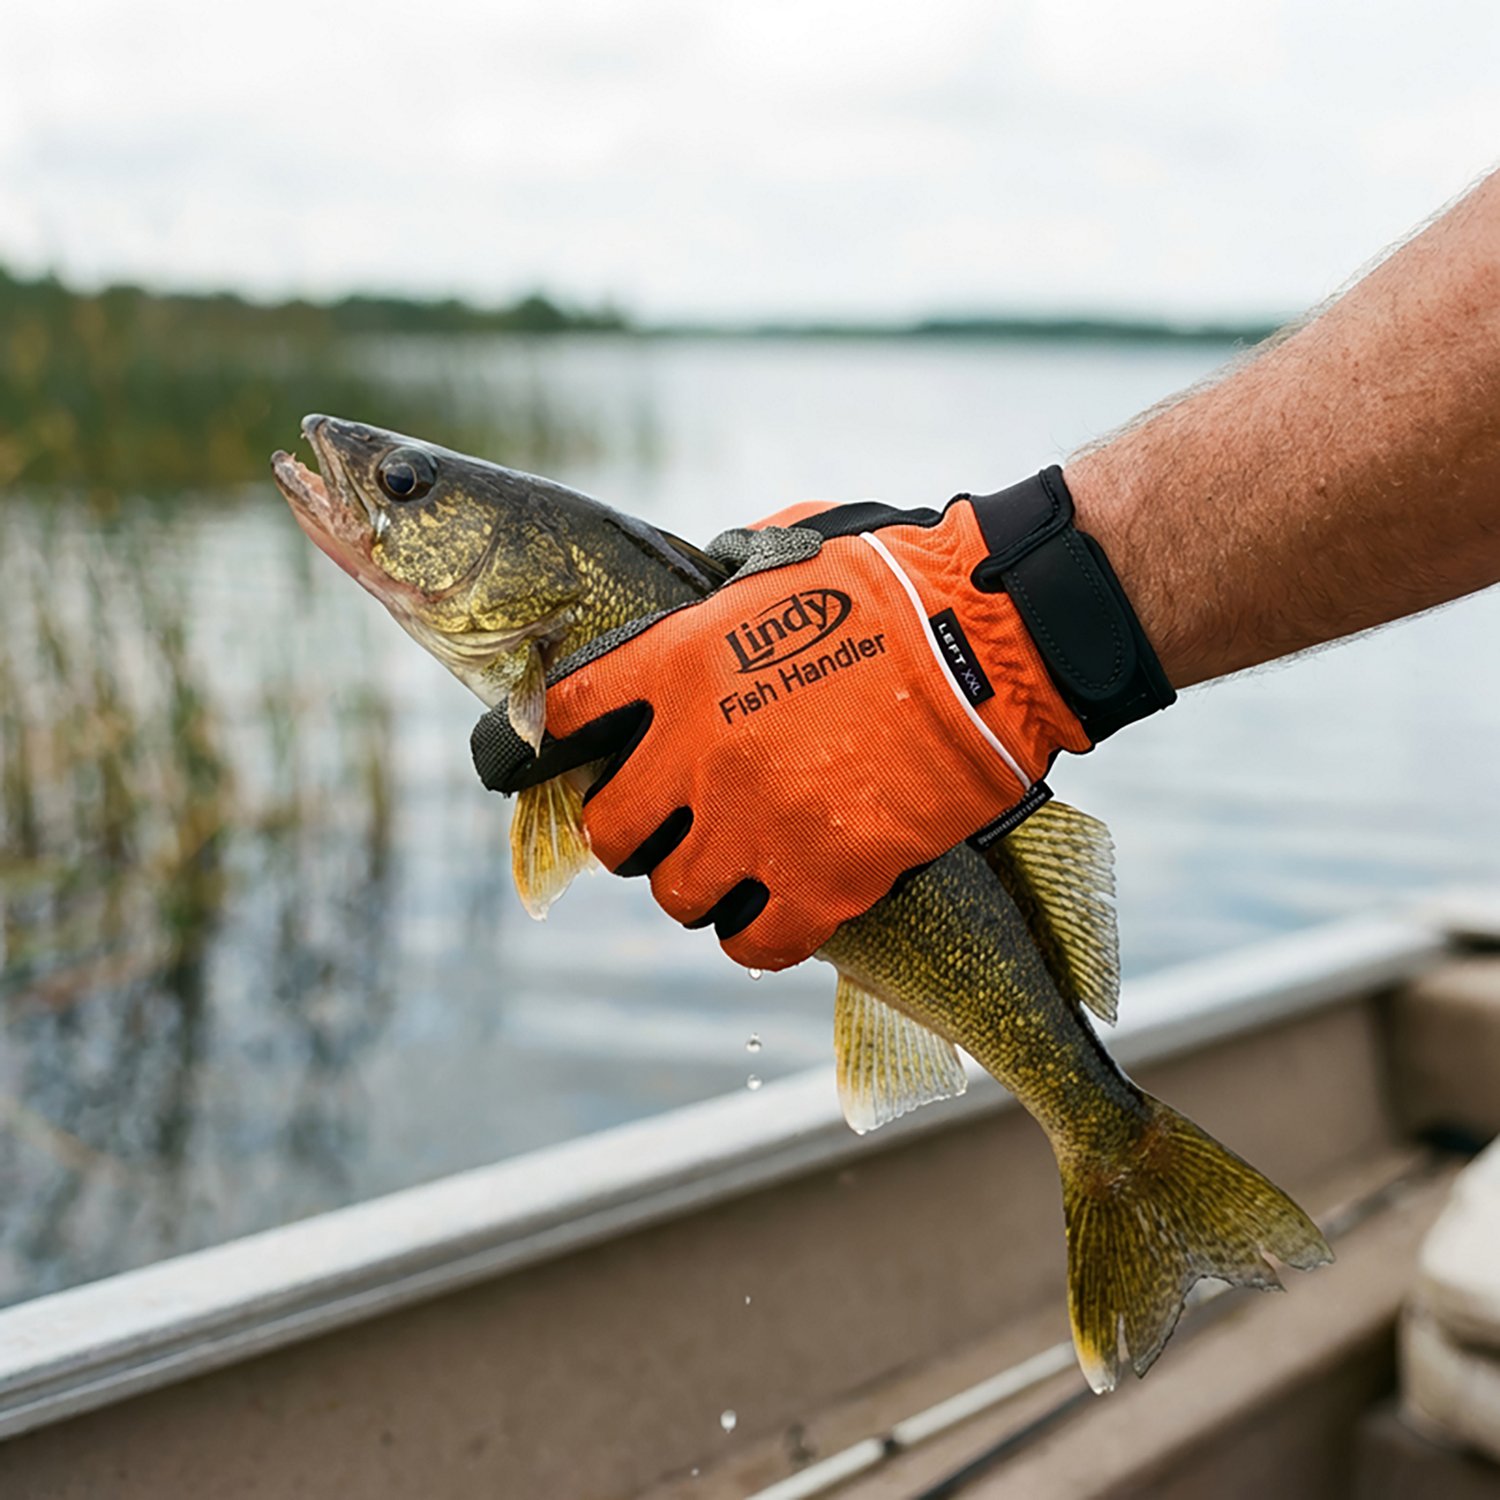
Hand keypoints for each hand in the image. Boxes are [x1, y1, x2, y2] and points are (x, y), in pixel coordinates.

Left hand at [477, 473, 1166, 970]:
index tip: (555, 758)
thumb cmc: (893, 584)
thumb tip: (694, 602)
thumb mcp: (781, 561)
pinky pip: (755, 944)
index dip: (547, 744)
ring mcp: (759, 823)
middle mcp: (699, 754)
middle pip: (611, 835)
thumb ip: (717, 597)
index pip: (561, 721)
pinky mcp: (825, 878)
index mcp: (678, 667)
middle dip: (635, 833)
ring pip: (678, 898)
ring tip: (737, 867)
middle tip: (670, 825)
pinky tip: (780, 911)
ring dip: (701, 885)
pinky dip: (760, 935)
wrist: (994, 638)